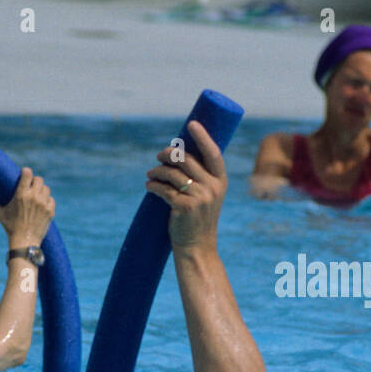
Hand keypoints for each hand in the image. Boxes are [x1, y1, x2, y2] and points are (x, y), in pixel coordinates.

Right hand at [0, 166, 53, 245]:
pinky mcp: (50, 211)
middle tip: (30, 186)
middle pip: (39, 179)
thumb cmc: (10, 227)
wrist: (25, 241)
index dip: (26, 172)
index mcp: (21, 195)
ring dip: (41, 190)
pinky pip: (51, 199)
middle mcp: (34, 197)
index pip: (28, 173)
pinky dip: (47, 200)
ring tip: (36, 195)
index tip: (24, 174)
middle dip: (34, 181)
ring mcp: (43, 204)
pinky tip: (41, 203)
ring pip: (46, 188)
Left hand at [146, 120, 225, 250]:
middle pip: (186, 159)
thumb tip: (176, 153)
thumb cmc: (198, 219)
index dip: (203, 137)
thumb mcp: (207, 196)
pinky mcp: (184, 207)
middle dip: (168, 154)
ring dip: (157, 171)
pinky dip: (153, 185)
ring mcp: (200, 198)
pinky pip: (163, 189)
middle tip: (158, 157)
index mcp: (221, 182)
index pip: (213, 153)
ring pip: (171, 173)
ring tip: (150, 175)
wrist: (197, 247)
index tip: (192, 124)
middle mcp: (213, 188)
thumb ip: (199, 178)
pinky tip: (149, 186)